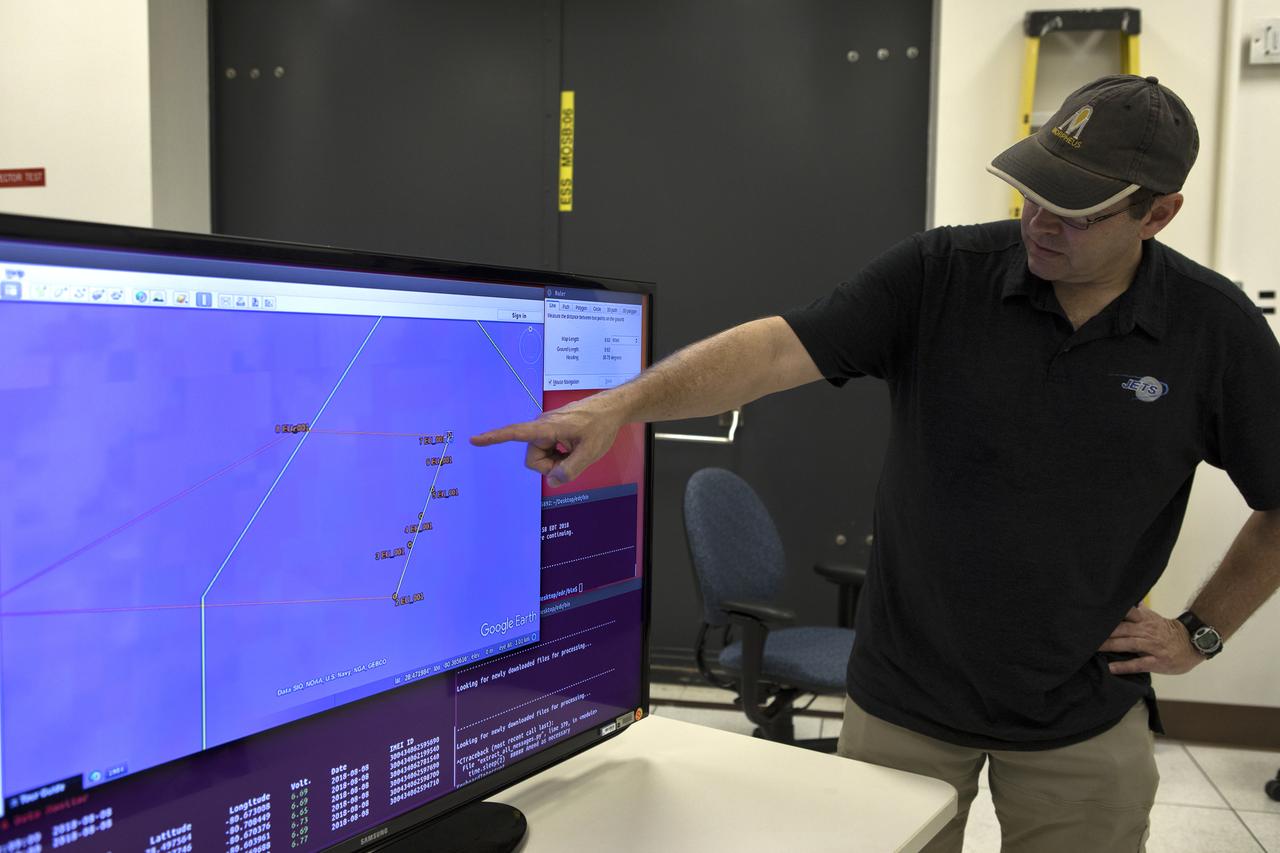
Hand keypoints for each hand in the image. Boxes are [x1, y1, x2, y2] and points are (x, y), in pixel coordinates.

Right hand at [470, 398, 622, 486]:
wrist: (612, 408)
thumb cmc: (601, 426)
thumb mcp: (590, 453)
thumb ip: (570, 470)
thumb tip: (551, 480)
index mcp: (547, 428)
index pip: (515, 433)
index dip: (494, 438)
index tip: (474, 440)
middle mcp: (541, 426)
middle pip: (533, 458)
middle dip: (550, 465)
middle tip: (573, 458)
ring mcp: (546, 428)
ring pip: (541, 456)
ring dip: (557, 460)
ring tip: (576, 449)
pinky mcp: (551, 430)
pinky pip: (548, 450)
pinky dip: (559, 454)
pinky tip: (574, 447)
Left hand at [1098, 605, 1201, 675]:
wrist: (1193, 643)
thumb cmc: (1168, 631)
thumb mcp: (1153, 618)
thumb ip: (1137, 611)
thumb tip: (1125, 599)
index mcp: (1145, 619)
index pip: (1126, 613)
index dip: (1110, 614)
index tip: (1092, 615)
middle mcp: (1147, 631)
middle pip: (1122, 629)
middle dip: (1104, 632)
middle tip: (1085, 635)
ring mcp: (1153, 646)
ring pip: (1128, 644)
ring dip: (1110, 646)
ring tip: (1093, 649)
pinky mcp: (1158, 661)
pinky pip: (1139, 663)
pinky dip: (1124, 666)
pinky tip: (1111, 668)